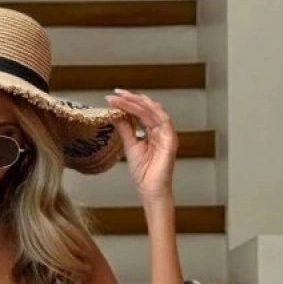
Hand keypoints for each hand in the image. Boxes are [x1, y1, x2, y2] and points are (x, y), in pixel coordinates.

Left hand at [105, 88, 177, 203]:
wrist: (150, 190)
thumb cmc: (143, 173)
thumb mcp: (130, 146)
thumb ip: (125, 129)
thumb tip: (116, 114)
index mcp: (152, 131)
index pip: (139, 112)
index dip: (127, 103)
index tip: (112, 98)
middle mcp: (160, 129)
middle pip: (146, 108)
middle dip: (131, 99)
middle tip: (116, 93)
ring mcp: (166, 133)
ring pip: (153, 110)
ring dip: (138, 102)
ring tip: (123, 97)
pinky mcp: (170, 139)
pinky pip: (162, 120)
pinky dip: (150, 111)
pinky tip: (138, 105)